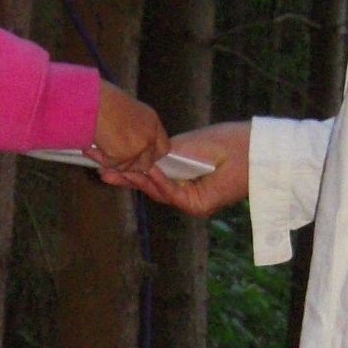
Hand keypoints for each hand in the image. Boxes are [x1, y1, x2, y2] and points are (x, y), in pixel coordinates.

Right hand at [90, 80, 167, 173]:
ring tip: (100, 145)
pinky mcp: (125, 154)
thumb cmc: (103, 101)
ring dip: (113, 161)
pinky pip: (112, 165)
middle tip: (116, 157)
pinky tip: (94, 146)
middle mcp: (150, 134)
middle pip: (147, 163)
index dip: (151, 155)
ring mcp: (139, 145)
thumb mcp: (128, 113)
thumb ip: (135, 130)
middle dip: (132, 165)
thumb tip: (130, 148)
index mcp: (152, 121)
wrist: (93, 100)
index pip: (163, 148)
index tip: (138, 156)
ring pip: (128, 167)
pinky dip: (101, 158)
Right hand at [117, 121, 251, 214]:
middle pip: (148, 186)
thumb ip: (159, 154)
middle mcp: (183, 190)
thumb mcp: (182, 145)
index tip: (104, 158)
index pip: (148, 175)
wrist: (248, 148)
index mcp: (179, 175)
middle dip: (124, 177)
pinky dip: (160, 182)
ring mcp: (189, 200)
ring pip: (157, 192)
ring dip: (137, 180)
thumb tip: (133, 155)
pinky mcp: (198, 206)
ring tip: (115, 169)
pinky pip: (173, 194)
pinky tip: (148, 171)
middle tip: (99, 168)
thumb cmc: (221, 141)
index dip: (127, 168)